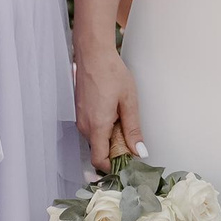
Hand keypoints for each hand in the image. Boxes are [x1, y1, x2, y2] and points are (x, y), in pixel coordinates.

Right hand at [74, 42, 143, 165]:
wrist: (93, 54)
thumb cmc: (111, 73)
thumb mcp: (129, 101)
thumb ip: (133, 129)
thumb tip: (139, 152)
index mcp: (97, 126)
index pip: (99, 160)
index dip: (113, 166)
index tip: (128, 161)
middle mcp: (85, 126)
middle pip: (99, 151)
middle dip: (115, 150)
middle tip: (132, 136)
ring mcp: (80, 119)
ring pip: (96, 140)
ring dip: (110, 138)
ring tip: (123, 119)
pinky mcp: (80, 112)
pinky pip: (92, 129)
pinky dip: (104, 128)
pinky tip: (114, 113)